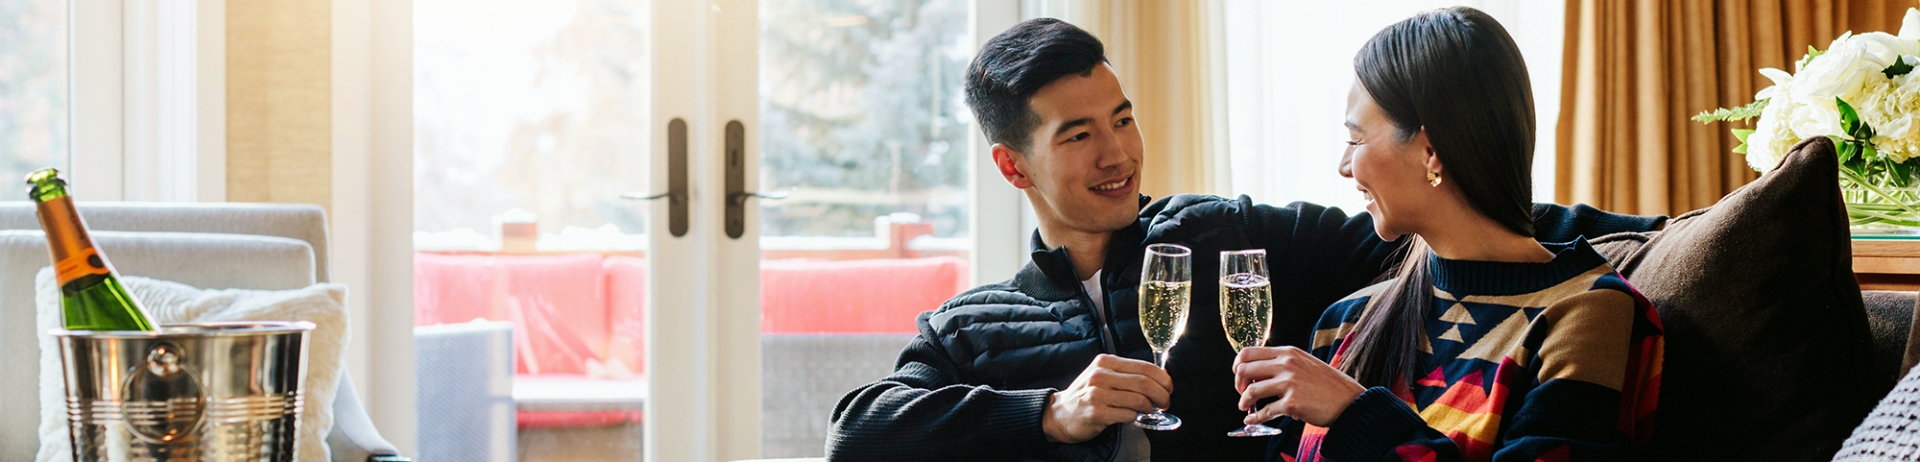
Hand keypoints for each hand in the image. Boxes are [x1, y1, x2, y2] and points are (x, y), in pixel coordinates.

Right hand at [1041, 354, 1174, 443]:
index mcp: (1106, 362)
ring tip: (1148, 410)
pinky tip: (1131, 416)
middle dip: (1162, 395)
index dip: (1163, 379)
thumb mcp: (1104, 376)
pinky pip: (1128, 415)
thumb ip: (1128, 374)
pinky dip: (1135, 417)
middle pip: (1145, 383)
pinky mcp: (1097, 413)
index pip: (1145, 366)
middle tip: (1165, 403)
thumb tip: (1162, 377)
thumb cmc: (1087, 395)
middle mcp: (1101, 375)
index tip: (1169, 388)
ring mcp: (1097, 394)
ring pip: (1139, 400)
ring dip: (1149, 408)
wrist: (1060, 414)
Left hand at [1232, 346, 1364, 426]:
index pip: (1249, 352)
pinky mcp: (1292, 403)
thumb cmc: (1328, 385)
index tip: (1239, 375)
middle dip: (1238, 384)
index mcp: (1288, 353)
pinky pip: (1265, 411)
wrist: (1349, 401)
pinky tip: (1252, 420)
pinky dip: (1255, 417)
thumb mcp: (1305, 363)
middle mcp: (1287, 365)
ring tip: (1245, 407)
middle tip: (1242, 393)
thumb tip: (1258, 372)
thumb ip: (1284, 364)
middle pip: (1245, 370)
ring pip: (1251, 391)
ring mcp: (1289, 384)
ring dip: (1244, 401)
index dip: (1238, 365)